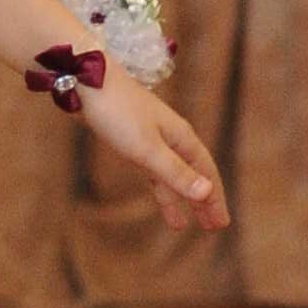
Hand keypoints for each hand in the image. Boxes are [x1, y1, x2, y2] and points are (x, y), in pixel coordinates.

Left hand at [75, 59, 228, 233]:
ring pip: (171, 175)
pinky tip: (159, 196)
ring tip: (182, 225)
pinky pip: (152, 170)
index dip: (214, 198)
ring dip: (179, 198)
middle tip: (214, 227)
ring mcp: (151, 138)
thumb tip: (207, 193)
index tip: (221, 223)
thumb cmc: (118, 111)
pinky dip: (158, 186)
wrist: (86, 80)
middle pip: (193, 174)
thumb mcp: (147, 148)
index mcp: (181, 138)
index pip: (206, 173)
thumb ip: (175, 172)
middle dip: (203, 200)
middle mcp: (171, 138)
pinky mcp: (131, 140)